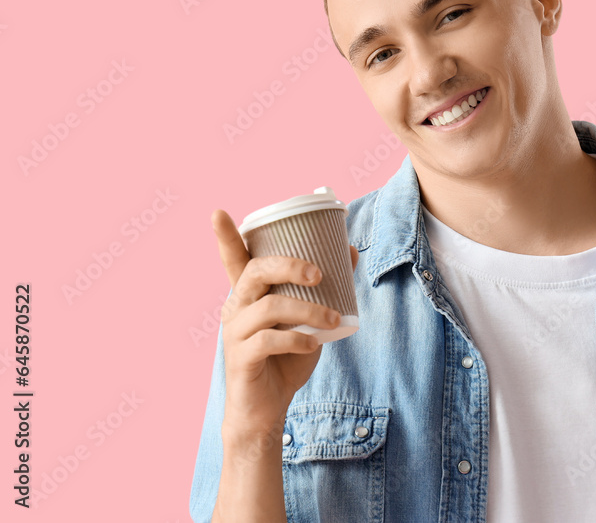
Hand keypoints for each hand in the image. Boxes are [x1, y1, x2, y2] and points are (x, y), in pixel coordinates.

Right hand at [211, 209, 358, 434]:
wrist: (269, 410)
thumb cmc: (287, 359)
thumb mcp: (310, 320)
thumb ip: (325, 289)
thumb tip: (350, 250)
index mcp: (248, 294)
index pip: (233, 258)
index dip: (224, 236)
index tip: (217, 212)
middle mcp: (236, 308)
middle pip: (255, 271)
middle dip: (289, 266)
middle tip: (319, 274)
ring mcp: (235, 333)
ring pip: (269, 306)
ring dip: (308, 310)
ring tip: (334, 320)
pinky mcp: (241, 359)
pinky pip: (268, 341)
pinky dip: (297, 339)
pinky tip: (314, 345)